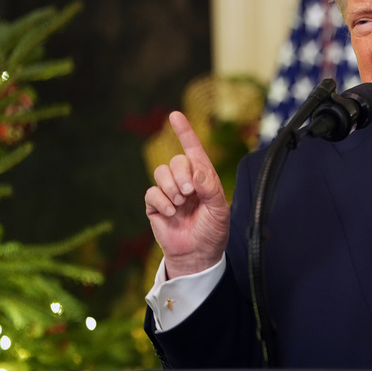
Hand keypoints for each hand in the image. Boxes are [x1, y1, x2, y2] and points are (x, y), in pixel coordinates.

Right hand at [144, 111, 230, 277]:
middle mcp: (185, 182)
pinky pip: (152, 192)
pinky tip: (171, 213)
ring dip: (171, 187)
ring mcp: (169, 193)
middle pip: (176, 161)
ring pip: (160, 173)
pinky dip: (162, 201)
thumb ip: (211, 188)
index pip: (194, 150)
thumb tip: (196, 172)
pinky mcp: (155, 205)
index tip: (175, 115)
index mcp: (203, 178)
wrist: (198, 255)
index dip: (185, 132)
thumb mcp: (220, 210)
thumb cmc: (213, 231)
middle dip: (181, 174)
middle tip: (189, 193)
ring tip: (181, 203)